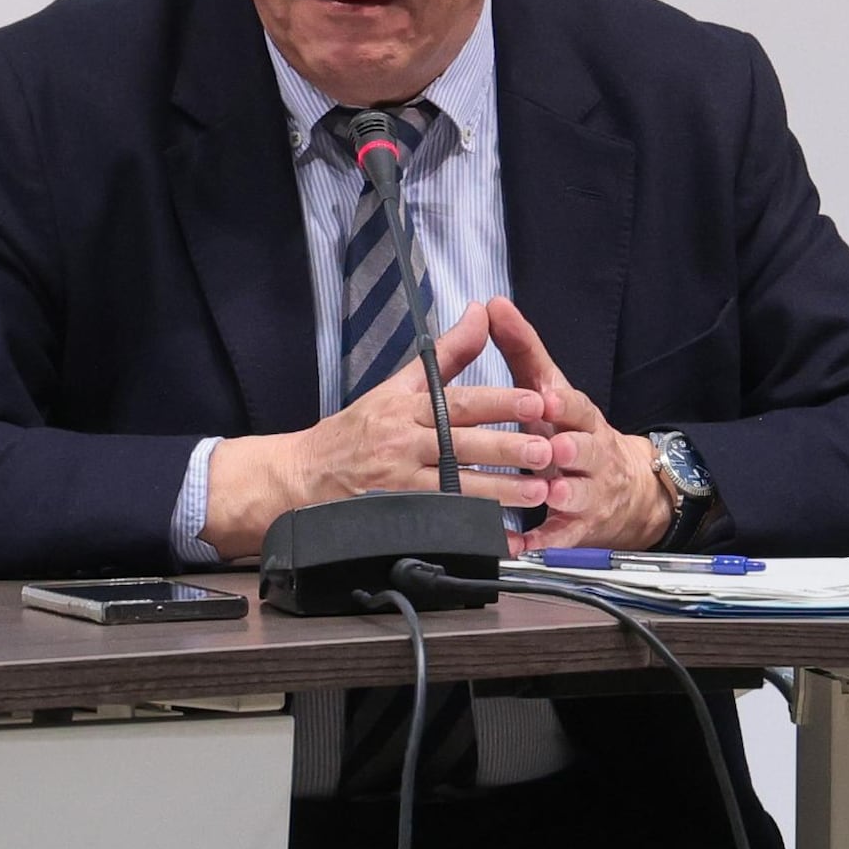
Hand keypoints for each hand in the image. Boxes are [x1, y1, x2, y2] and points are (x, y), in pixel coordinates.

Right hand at [201, 301, 555, 559]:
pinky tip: (499, 535)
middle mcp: (403, 444)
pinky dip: (470, 530)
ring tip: (535, 493)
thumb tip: (482, 313)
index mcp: (406, 408)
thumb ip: (446, 354)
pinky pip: (439, 522)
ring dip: (498, 493)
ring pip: (455, 488)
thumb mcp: (396, 386)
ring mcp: (399, 484)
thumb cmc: (355, 430)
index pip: (458, 402)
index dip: (498, 403)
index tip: (535, 402)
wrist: (303, 476)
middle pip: (461, 445)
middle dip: (506, 449)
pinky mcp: (395, 516)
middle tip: (545, 450)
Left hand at [476, 295, 675, 555]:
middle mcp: (589, 454)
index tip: (548, 398)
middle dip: (571, 449)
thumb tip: (493, 304)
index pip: (578, 407)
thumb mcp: (551, 389)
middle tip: (553, 449)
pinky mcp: (579, 528)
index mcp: (580, 419)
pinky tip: (522, 545)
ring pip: (579, 494)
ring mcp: (588, 492)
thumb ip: (522, 349)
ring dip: (564, 494)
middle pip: (585, 450)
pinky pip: (562, 537)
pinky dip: (543, 542)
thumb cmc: (571, 430)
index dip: (565, 404)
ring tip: (551, 493)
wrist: (625, 488)